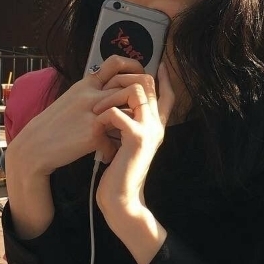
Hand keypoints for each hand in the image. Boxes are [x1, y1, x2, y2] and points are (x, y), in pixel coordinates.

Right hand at [5, 55, 144, 179]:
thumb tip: (111, 92)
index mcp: (85, 84)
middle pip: (129, 85)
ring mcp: (93, 113)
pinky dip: (111, 151)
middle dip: (141, 99)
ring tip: (128, 136)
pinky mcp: (93, 133)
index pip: (115, 63)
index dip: (133, 66)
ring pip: (127, 111)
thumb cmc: (52, 125)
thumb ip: (90, 93)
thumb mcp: (70, 99)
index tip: (141, 77)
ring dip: (132, 125)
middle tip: (143, 112)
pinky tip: (107, 156)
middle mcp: (91, 94)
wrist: (34, 146)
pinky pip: (114, 141)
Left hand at [91, 61, 175, 227]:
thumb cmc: (118, 172)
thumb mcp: (125, 144)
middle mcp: (156, 126)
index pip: (167, 95)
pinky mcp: (136, 139)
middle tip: (105, 89)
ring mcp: (148, 131)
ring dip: (112, 96)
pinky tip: (96, 127)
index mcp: (154, 126)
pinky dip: (103, 115)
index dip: (164, 79)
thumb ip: (127, 125)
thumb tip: (116, 107)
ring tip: (97, 111)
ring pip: (136, 91)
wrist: (120, 198)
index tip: (160, 65)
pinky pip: (117, 113)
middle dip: (125, 80)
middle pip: (149, 85)